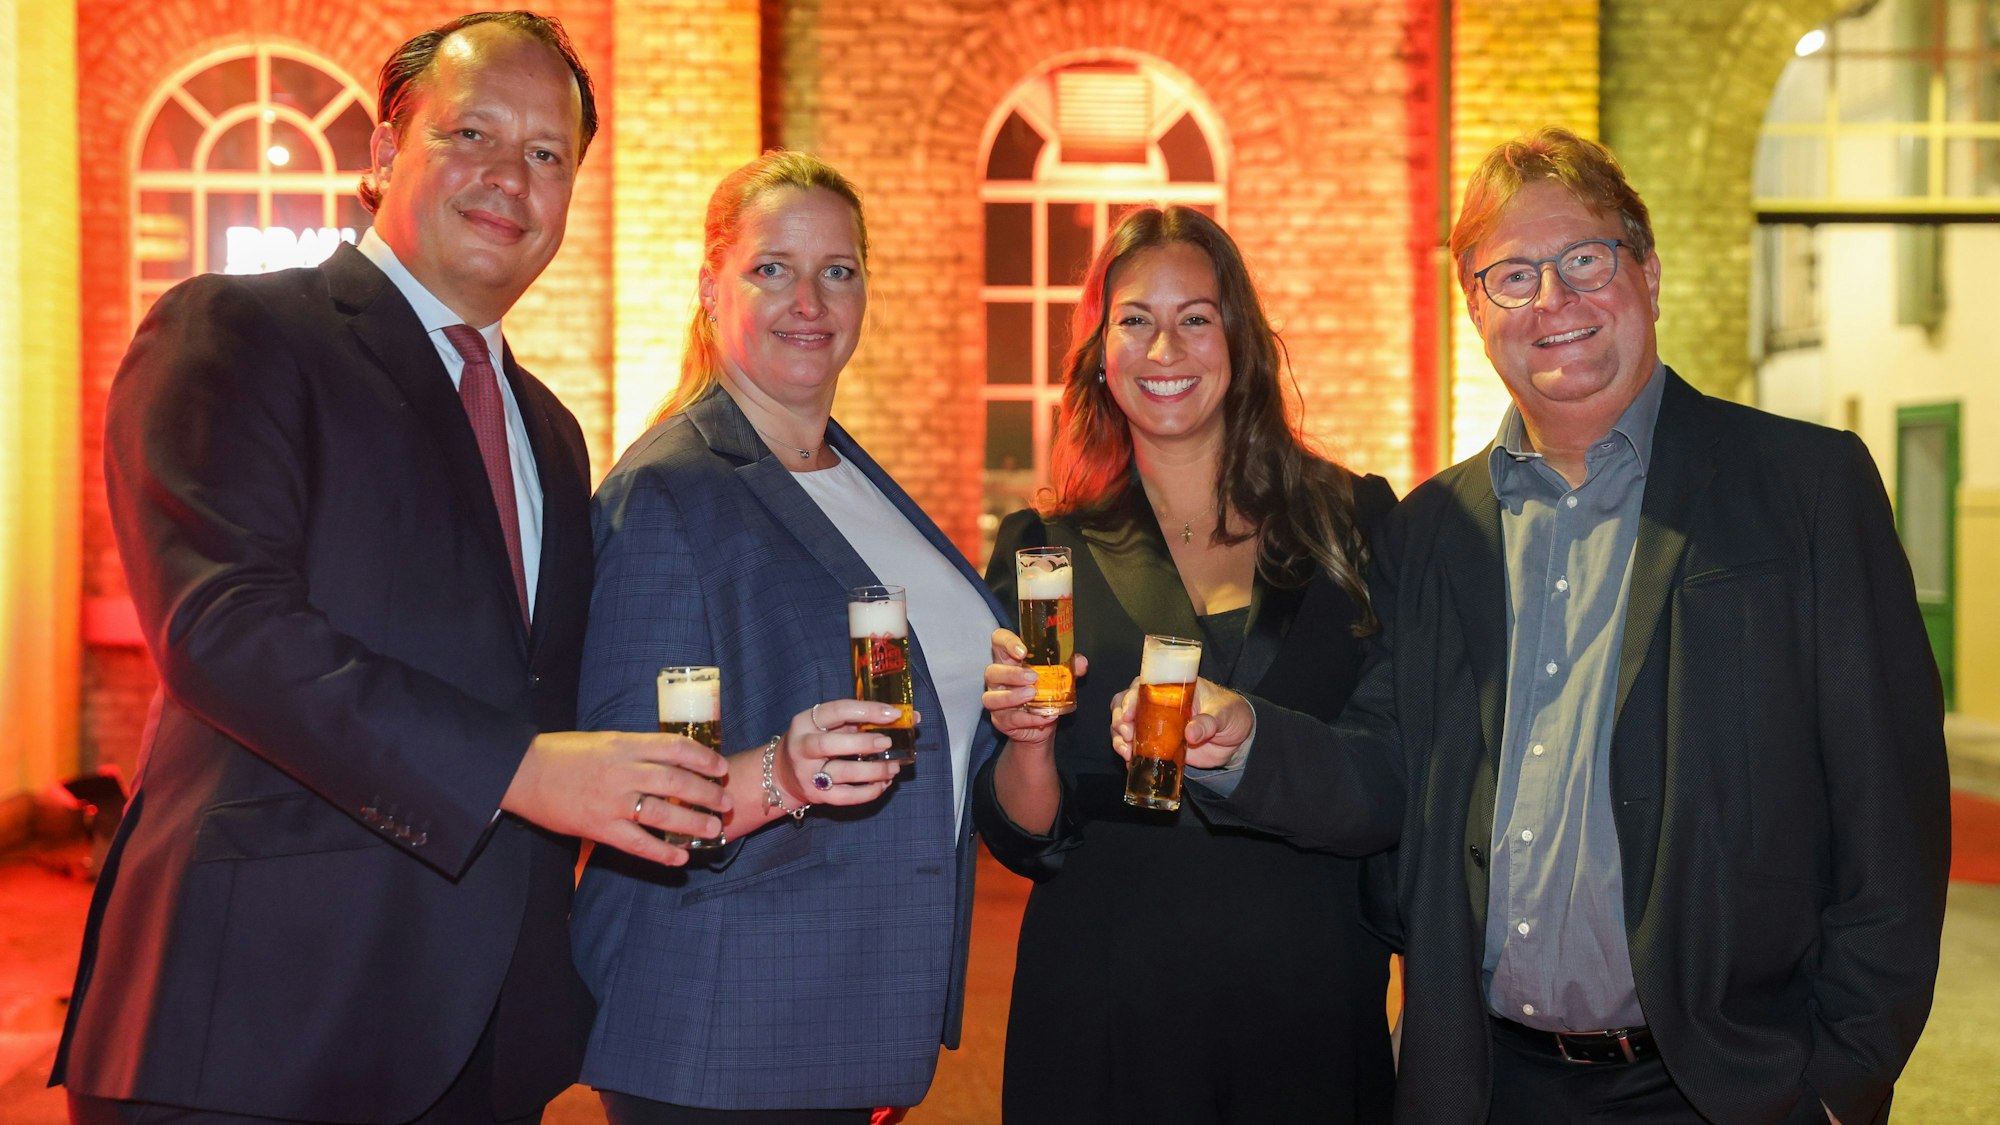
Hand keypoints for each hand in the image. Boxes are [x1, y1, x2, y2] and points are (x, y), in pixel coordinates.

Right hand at [502, 729, 731, 865]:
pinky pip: (638, 843)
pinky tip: (680, 858)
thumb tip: (671, 762)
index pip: (675, 747)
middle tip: (726, 801)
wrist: (522, 772)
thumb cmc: (563, 754)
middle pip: (676, 780)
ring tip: (714, 828)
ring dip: (693, 822)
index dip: (704, 757)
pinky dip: (662, 852)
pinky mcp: (599, 827)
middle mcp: (622, 771)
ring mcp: (612, 801)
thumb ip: (635, 751)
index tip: (721, 767)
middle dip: (707, 792)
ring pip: (663, 812)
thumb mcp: (604, 741)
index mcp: (624, 745)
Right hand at [770, 699, 913, 808]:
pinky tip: (883, 784)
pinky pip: (846, 797)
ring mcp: (808, 774)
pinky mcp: (817, 796)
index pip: (837, 711)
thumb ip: (859, 720)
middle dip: (863, 743)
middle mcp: (802, 747)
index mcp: (805, 721)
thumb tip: (906, 717)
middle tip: (888, 743)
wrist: (782, 774)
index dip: (867, 710)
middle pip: (830, 745)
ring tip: (894, 767)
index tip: (894, 713)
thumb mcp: (826, 725)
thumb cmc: (814, 741)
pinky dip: (868, 792)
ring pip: (841, 773)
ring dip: (873, 771)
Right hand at [981, 628, 1086, 746]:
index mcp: (1009, 659)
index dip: (1007, 642)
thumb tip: (1080, 663)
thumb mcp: (1058, 675)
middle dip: (1012, 674)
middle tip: (1033, 677)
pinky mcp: (1001, 720)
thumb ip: (1068, 667)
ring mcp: (996, 700)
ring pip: (992, 698)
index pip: (998, 640)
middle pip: (992, 671)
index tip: (1023, 650)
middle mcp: (998, 679)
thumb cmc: (1045, 691)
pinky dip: (1028, 718)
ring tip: (1032, 695)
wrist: (1043, 721)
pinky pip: (1009, 719)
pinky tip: (1043, 716)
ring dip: (1012, 696)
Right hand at [1109, 676, 1253, 769]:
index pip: (1144, 685)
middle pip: (1126, 704)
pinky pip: (1136, 747)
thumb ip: (1208, 722)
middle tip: (1126, 734)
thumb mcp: (1224, 714)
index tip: (1128, 712)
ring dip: (1119, 737)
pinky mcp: (1157, 744)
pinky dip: (1128, 754)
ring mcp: (1155, 725)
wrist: (1238, 741)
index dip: (1131, 697)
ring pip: (1125, 725)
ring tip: (1125, 751)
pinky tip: (1130, 762)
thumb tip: (1191, 733)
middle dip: (1119, 719)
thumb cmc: (1231, 715)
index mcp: (1173, 687)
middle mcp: (1159, 703)